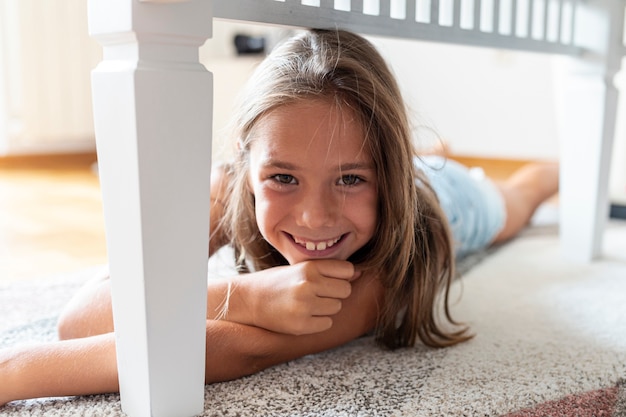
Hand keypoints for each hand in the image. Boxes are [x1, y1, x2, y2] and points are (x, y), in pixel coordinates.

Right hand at [244, 259, 360, 335]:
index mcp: (308, 268)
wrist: (247, 300)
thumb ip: (327, 270)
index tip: (329, 279)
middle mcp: (308, 285)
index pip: (347, 271)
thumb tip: (359, 273)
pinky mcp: (301, 325)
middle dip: (335, 293)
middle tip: (318, 293)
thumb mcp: (299, 269)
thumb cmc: (276, 282)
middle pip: (346, 290)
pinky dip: (319, 321)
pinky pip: (327, 323)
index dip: (341, 276)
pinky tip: (303, 315)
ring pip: (337, 307)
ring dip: (326, 307)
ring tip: (307, 303)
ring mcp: (305, 306)